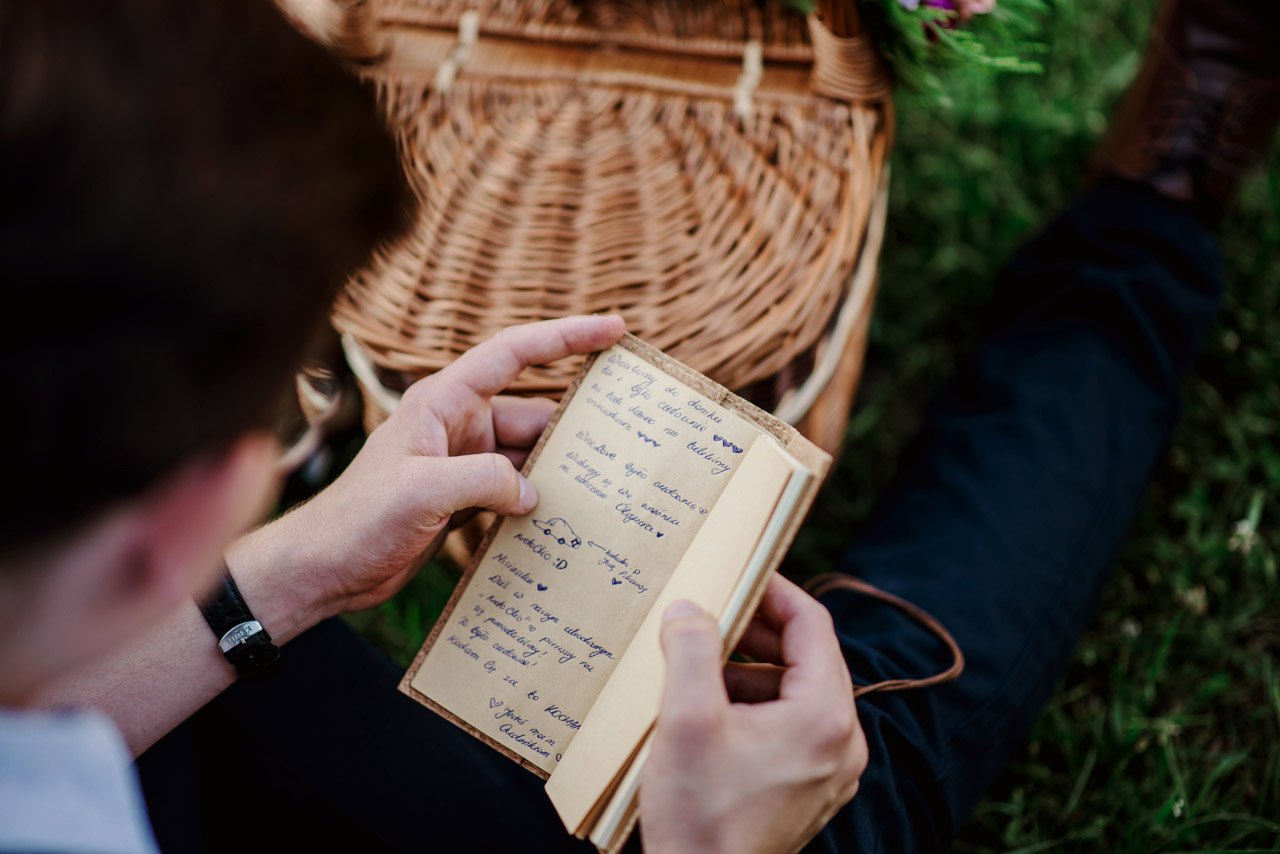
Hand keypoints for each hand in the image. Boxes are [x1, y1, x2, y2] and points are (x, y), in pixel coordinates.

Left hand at [228, 315, 624, 631]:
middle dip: (573, 425)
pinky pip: (512, 492)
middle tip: (624, 440)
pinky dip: (535, 504)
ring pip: (526, 457)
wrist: (322, 569)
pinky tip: (562, 522)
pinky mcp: (461, 500)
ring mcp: (461, 464)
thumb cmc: (357, 520)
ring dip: (557, 473)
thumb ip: (486, 479)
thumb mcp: (423, 491)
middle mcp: (457, 426)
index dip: (566, 337)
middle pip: (531, 413)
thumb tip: (533, 490)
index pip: (513, 353)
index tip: (613, 329)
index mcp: (443, 402)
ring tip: (602, 491)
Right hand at [639, 575, 866, 853]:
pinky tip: (709, 711)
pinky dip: (755, 708)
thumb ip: (691, 650)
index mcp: (824, 716)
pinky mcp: (808, 790)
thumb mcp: (687, 719)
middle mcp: (841, 742)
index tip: (740, 574)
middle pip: (806, 658)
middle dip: (755, 632)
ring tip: (698, 665)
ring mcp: (829, 771)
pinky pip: (790, 729)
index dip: (775, 591)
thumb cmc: (700, 816)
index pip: (812, 625)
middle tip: (709, 616)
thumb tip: (691, 608)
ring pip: (795, 694)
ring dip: (750, 671)